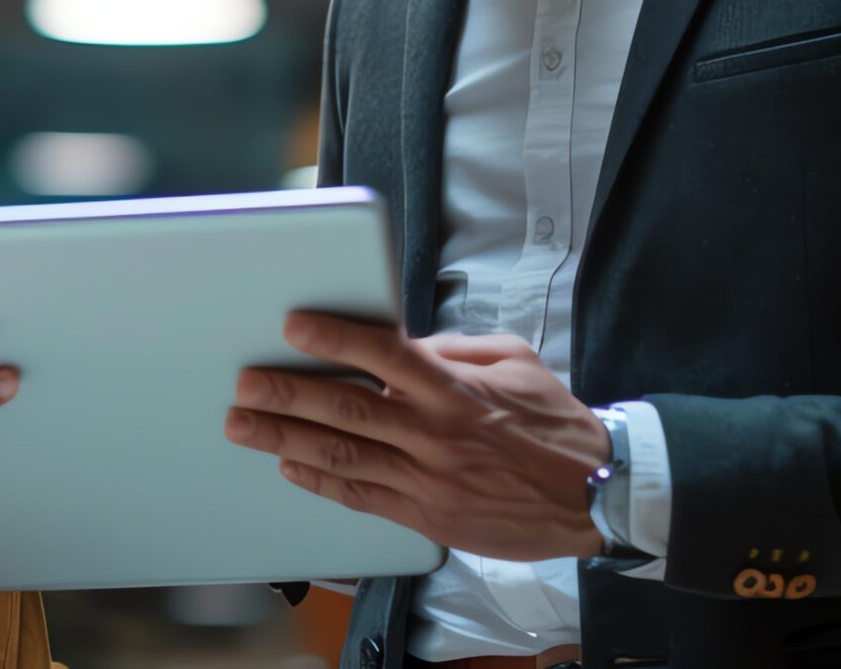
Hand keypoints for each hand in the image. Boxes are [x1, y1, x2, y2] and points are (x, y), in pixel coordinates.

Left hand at [223, 313, 610, 561]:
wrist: (595, 496)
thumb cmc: (554, 424)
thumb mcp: (515, 361)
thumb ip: (454, 350)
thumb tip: (403, 343)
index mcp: (456, 388)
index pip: (386, 355)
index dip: (336, 338)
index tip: (294, 325)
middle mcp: (436, 433)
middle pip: (348, 407)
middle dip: (289, 393)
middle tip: (246, 383)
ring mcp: (429, 478)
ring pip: (344, 455)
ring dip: (287, 438)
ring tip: (245, 426)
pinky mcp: (428, 516)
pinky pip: (363, 497)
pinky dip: (321, 482)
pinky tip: (291, 466)